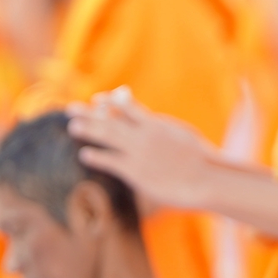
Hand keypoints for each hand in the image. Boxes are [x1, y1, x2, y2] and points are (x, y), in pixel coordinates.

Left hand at [68, 92, 220, 211]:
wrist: (206, 178)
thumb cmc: (201, 159)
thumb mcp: (182, 134)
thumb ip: (164, 126)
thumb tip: (153, 122)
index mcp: (156, 123)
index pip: (126, 106)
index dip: (109, 102)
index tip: (97, 99)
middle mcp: (144, 134)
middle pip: (110, 119)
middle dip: (89, 113)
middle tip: (70, 108)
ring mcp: (139, 152)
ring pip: (107, 136)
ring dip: (88, 130)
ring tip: (72, 126)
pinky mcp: (136, 172)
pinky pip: (111, 161)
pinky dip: (97, 156)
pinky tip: (85, 154)